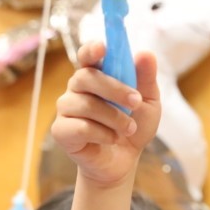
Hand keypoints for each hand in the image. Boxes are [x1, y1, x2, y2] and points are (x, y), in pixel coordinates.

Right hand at [50, 41, 160, 188]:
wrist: (124, 162)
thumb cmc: (133, 127)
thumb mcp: (148, 103)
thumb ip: (146, 79)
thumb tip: (146, 53)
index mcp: (96, 76)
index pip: (87, 56)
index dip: (92, 50)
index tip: (103, 47)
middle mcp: (77, 89)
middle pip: (86, 77)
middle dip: (115, 89)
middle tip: (136, 102)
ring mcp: (66, 110)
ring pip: (85, 104)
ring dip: (114, 117)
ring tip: (129, 128)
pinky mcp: (61, 131)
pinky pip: (79, 127)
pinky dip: (102, 134)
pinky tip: (112, 139)